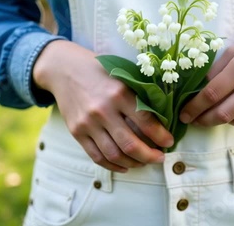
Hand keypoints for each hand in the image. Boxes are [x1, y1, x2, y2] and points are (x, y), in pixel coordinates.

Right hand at [33, 40, 173, 172]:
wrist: (63, 68)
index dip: (161, 136)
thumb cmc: (98, 70)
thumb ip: (137, 96)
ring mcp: (88, 123)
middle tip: (160, 158)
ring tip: (144, 162)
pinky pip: (96, 156)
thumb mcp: (121, 76)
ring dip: (133, 163)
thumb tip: (161, 121)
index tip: (169, 142)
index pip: (146, 121)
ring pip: (114, 154)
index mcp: (119, 93)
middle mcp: (103, 110)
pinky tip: (124, 166)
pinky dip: (113, 165)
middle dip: (150, 156)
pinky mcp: (76, 132)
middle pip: (130, 144)